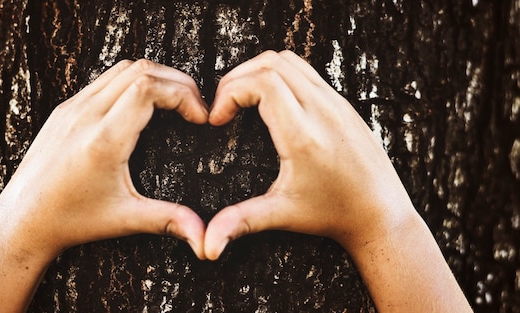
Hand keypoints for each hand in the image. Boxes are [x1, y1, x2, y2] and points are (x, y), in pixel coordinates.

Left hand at [0, 59, 208, 261]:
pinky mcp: (64, 109)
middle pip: (141, 69)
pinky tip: (143, 107)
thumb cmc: (71, 220)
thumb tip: (205, 238)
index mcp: (104, 139)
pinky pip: (103, 80)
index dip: (183, 94)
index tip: (200, 117)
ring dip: (155, 78)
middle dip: (177, 82)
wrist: (21, 220)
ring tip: (175, 103)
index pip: (149, 88)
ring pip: (122, 69)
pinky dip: (132, 82)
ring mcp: (72, 108)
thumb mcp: (125, 219)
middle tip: (195, 106)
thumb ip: (168, 220)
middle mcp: (86, 115)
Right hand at [204, 50, 414, 257]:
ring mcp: (336, 102)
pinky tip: (270, 104)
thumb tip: (207, 246)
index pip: (262, 82)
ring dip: (258, 72)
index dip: (229, 92)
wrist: (381, 214)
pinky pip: (306, 71)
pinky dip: (279, 75)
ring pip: (289, 61)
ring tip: (243, 101)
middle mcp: (322, 110)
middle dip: (236, 79)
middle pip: (270, 63)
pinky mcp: (343, 104)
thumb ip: (240, 222)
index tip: (218, 120)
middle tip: (224, 107)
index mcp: (303, 134)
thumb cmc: (333, 214)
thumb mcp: (282, 214)